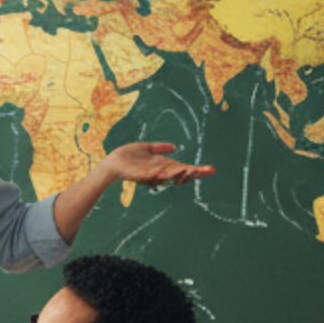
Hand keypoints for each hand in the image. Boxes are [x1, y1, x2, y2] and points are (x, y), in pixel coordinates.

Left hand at [99, 141, 214, 190]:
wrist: (112, 161)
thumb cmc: (127, 156)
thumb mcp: (147, 148)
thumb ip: (160, 147)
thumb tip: (174, 147)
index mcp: (164, 166)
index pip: (184, 169)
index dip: (197, 170)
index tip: (211, 169)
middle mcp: (161, 172)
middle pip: (182, 174)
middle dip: (196, 173)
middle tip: (210, 170)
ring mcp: (154, 175)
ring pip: (173, 176)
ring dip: (185, 174)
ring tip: (197, 170)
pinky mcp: (145, 175)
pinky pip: (159, 176)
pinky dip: (168, 174)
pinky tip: (178, 171)